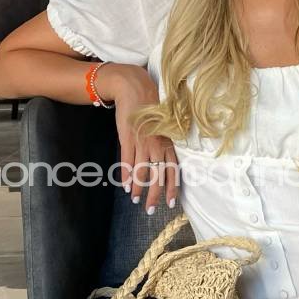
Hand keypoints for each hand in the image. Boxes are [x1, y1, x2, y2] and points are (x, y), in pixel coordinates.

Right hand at [95, 63, 179, 214]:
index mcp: (168, 142)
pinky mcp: (128, 138)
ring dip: (138, 188)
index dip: (171, 187)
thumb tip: (163, 161)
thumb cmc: (150, 108)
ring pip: (142, 171)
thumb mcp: (162, 127)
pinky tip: (125, 185)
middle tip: (151, 210)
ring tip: (136, 200)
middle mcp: (157, 144)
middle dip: (154, 195)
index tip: (170, 202)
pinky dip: (126, 175)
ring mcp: (142, 142)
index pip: (172, 170)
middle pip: (158, 175)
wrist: (135, 88)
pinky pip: (127, 161)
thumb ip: (163, 143)